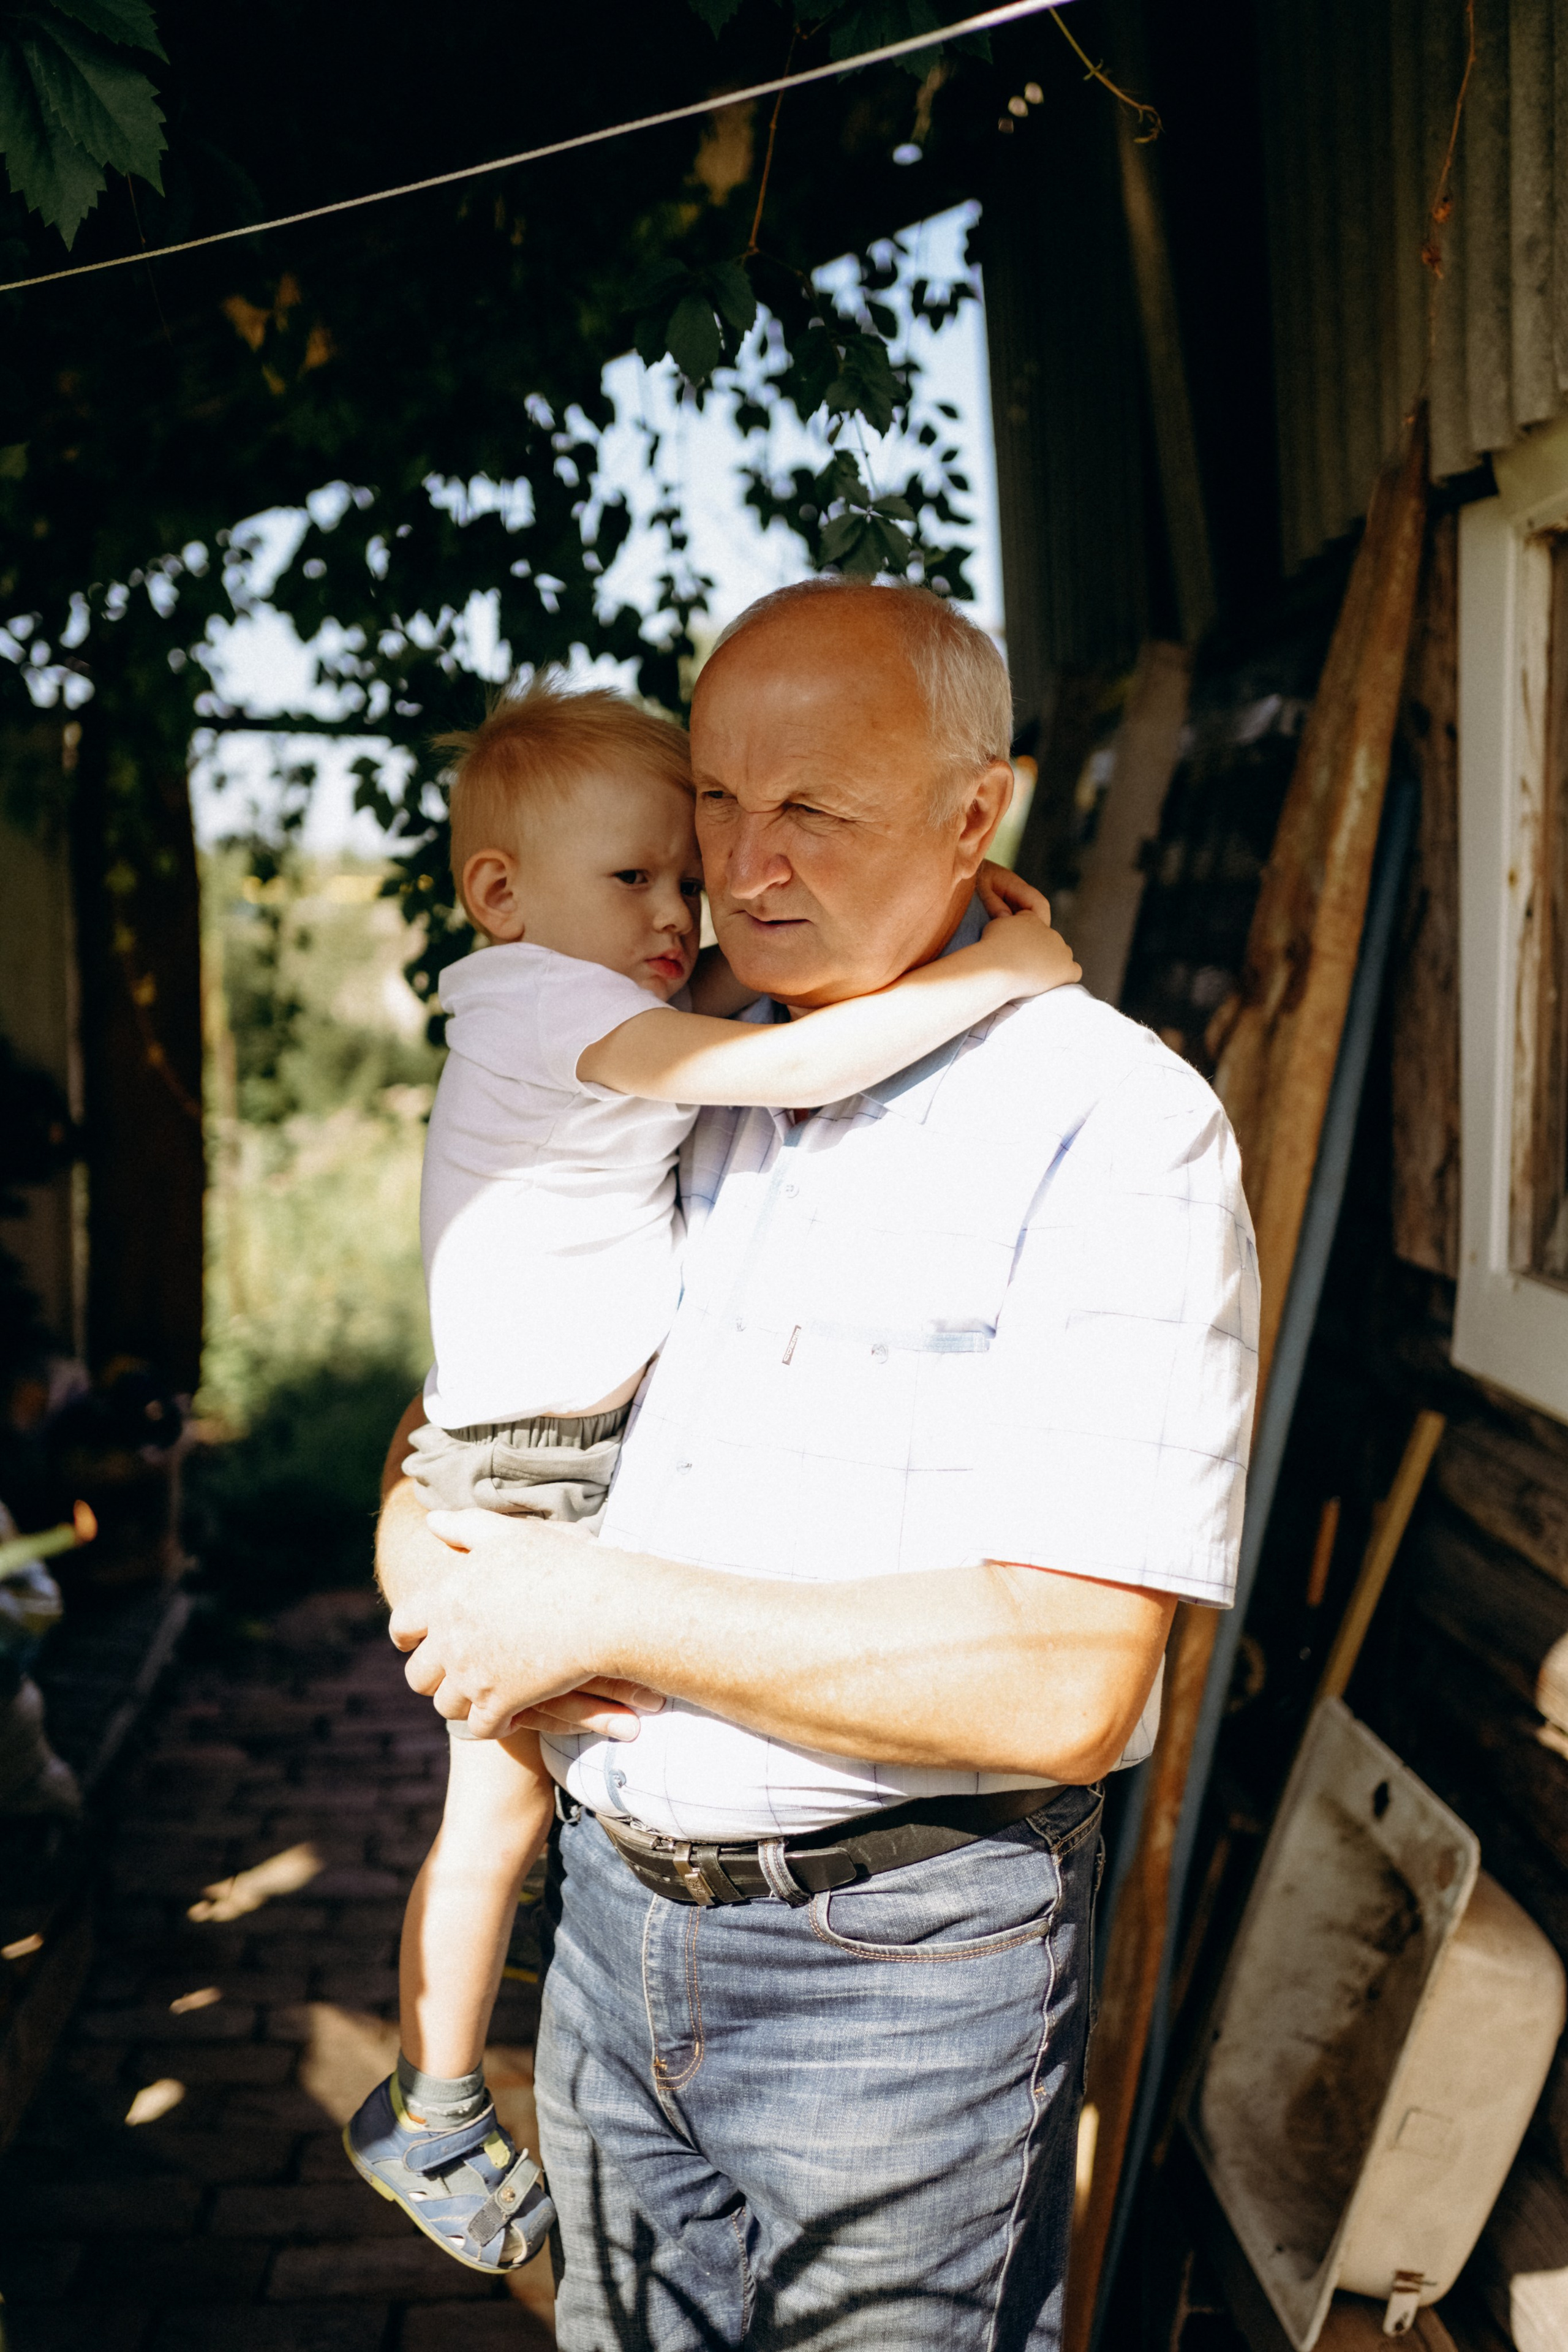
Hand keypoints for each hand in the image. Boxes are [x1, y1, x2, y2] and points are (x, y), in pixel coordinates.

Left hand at [389, 1509, 664, 1738]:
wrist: (601, 1607)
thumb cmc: (560, 1563)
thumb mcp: (509, 1535)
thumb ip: (466, 1527)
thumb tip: (431, 1520)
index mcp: (446, 1596)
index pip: (402, 1625)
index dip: (405, 1637)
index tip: (412, 1644)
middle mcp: (450, 1638)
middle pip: (418, 1675)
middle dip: (433, 1678)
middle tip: (453, 1676)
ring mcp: (472, 1674)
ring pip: (446, 1705)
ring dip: (463, 1703)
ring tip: (482, 1697)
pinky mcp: (500, 1703)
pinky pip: (481, 1727)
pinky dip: (494, 1725)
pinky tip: (512, 1716)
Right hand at [974, 864, 1080, 996]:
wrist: (997, 968)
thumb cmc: (990, 948)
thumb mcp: (992, 926)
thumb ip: (1002, 918)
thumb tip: (1006, 913)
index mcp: (1032, 919)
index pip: (1035, 925)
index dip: (1027, 937)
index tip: (1017, 949)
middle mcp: (1051, 932)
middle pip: (1049, 941)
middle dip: (1039, 950)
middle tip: (1023, 965)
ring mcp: (1061, 950)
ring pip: (1062, 955)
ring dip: (1052, 962)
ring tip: (1035, 974)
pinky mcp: (1067, 969)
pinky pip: (1074, 972)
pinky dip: (1065, 975)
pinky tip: (1054, 982)